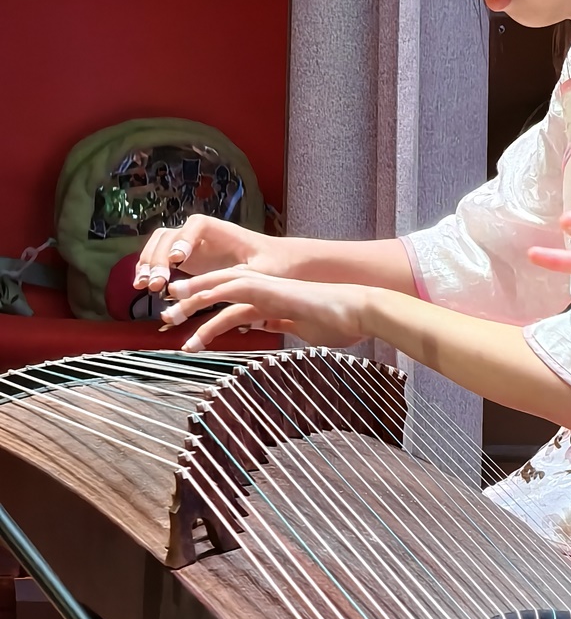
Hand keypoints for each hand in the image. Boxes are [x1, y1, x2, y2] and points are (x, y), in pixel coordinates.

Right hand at [134, 216, 278, 292]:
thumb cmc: (273, 264)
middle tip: (157, 282)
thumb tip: (224, 286)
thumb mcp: (264, 271)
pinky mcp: (187, 258)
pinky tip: (143, 286)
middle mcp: (202, 233)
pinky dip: (149, 270)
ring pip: (160, 245)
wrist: (277, 262)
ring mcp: (191, 244)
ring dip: (148, 263)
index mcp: (222, 230)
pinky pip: (160, 259)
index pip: (197, 225)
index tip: (179, 259)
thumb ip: (245, 277)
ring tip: (144, 285)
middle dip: (159, 257)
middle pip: (170, 235)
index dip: (185, 239)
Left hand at [159, 267, 370, 351]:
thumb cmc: (336, 323)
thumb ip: (280, 322)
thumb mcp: (301, 327)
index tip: (188, 332)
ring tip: (168, 317)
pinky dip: (208, 298)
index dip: (207, 316)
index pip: (231, 305)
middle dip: (190, 304)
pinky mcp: (268, 291)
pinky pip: (231, 293)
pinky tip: (189, 307)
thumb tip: (264, 325)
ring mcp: (265, 287)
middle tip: (165, 318)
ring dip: (190, 302)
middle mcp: (263, 288)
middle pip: (216, 290)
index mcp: (269, 299)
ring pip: (217, 288)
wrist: (358, 311)